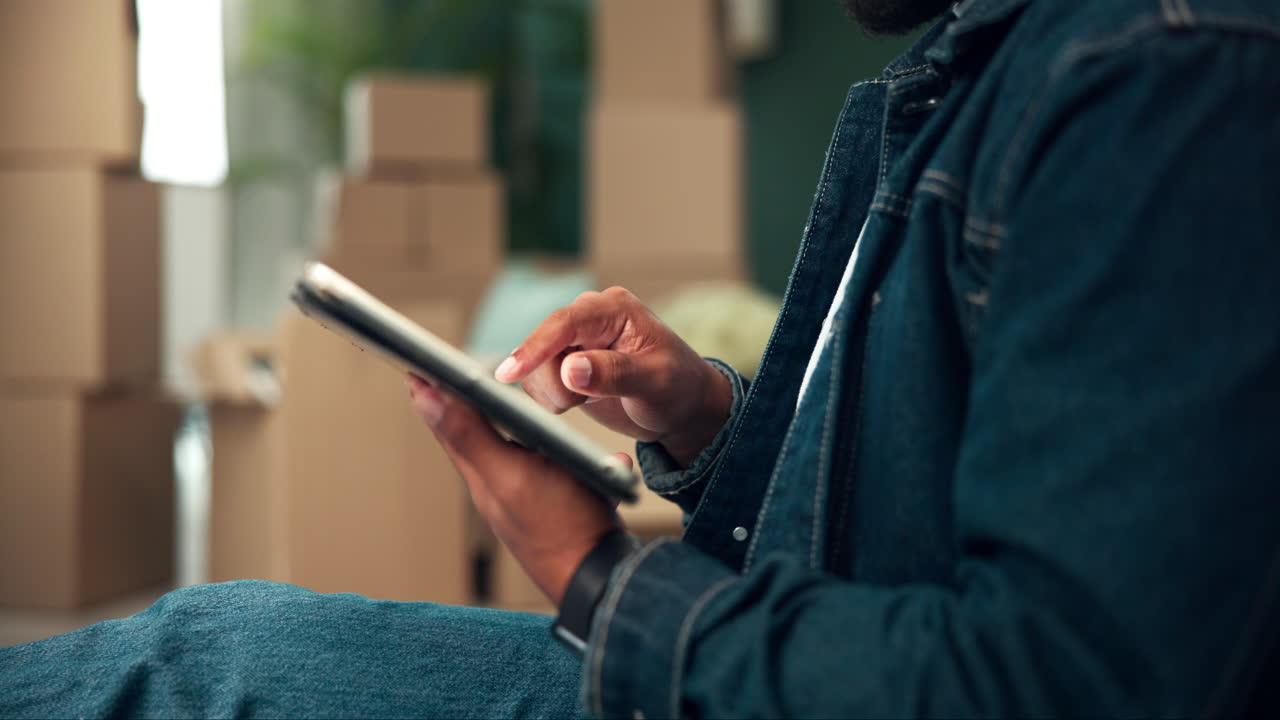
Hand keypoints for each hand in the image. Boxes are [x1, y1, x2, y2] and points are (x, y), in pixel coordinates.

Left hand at [407, 375, 621, 604]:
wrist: (601, 577)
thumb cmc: (561, 527)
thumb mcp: (512, 472)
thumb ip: (469, 434)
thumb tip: (424, 396)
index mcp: (482, 474)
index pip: (447, 423)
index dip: (431, 390)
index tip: (415, 359)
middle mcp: (496, 485)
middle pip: (467, 433)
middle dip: (453, 399)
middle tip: (434, 370)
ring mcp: (522, 496)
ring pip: (497, 447)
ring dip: (483, 419)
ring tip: (468, 396)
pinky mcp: (548, 503)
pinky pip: (528, 463)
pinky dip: (521, 442)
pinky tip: (530, 438)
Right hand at [493, 287, 732, 465]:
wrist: (682, 409)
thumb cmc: (678, 388)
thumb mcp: (656, 382)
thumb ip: (615, 373)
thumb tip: (571, 368)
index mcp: (614, 309)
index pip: (564, 323)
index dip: (535, 347)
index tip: (510, 372)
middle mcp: (589, 319)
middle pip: (542, 346)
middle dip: (554, 382)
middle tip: (580, 402)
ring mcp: (574, 341)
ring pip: (535, 366)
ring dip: (552, 393)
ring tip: (585, 401)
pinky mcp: (564, 364)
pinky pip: (537, 380)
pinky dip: (550, 399)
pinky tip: (578, 402)